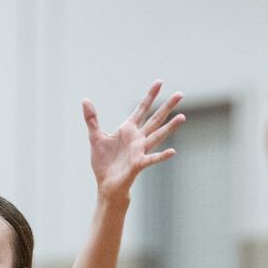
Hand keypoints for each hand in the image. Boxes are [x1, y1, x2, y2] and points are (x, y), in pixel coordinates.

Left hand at [85, 81, 185, 199]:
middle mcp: (137, 139)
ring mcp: (139, 151)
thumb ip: (92, 119)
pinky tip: (172, 152)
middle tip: (180, 93)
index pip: (141, 109)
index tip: (159, 82)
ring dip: (170, 127)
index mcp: (128, 130)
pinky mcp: (138, 164)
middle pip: (155, 119)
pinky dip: (161, 156)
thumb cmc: (103, 163)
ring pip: (158, 136)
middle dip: (167, 106)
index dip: (150, 96)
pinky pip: (152, 159)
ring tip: (182, 117)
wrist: (106, 184)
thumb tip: (85, 100)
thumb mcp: (95, 137)